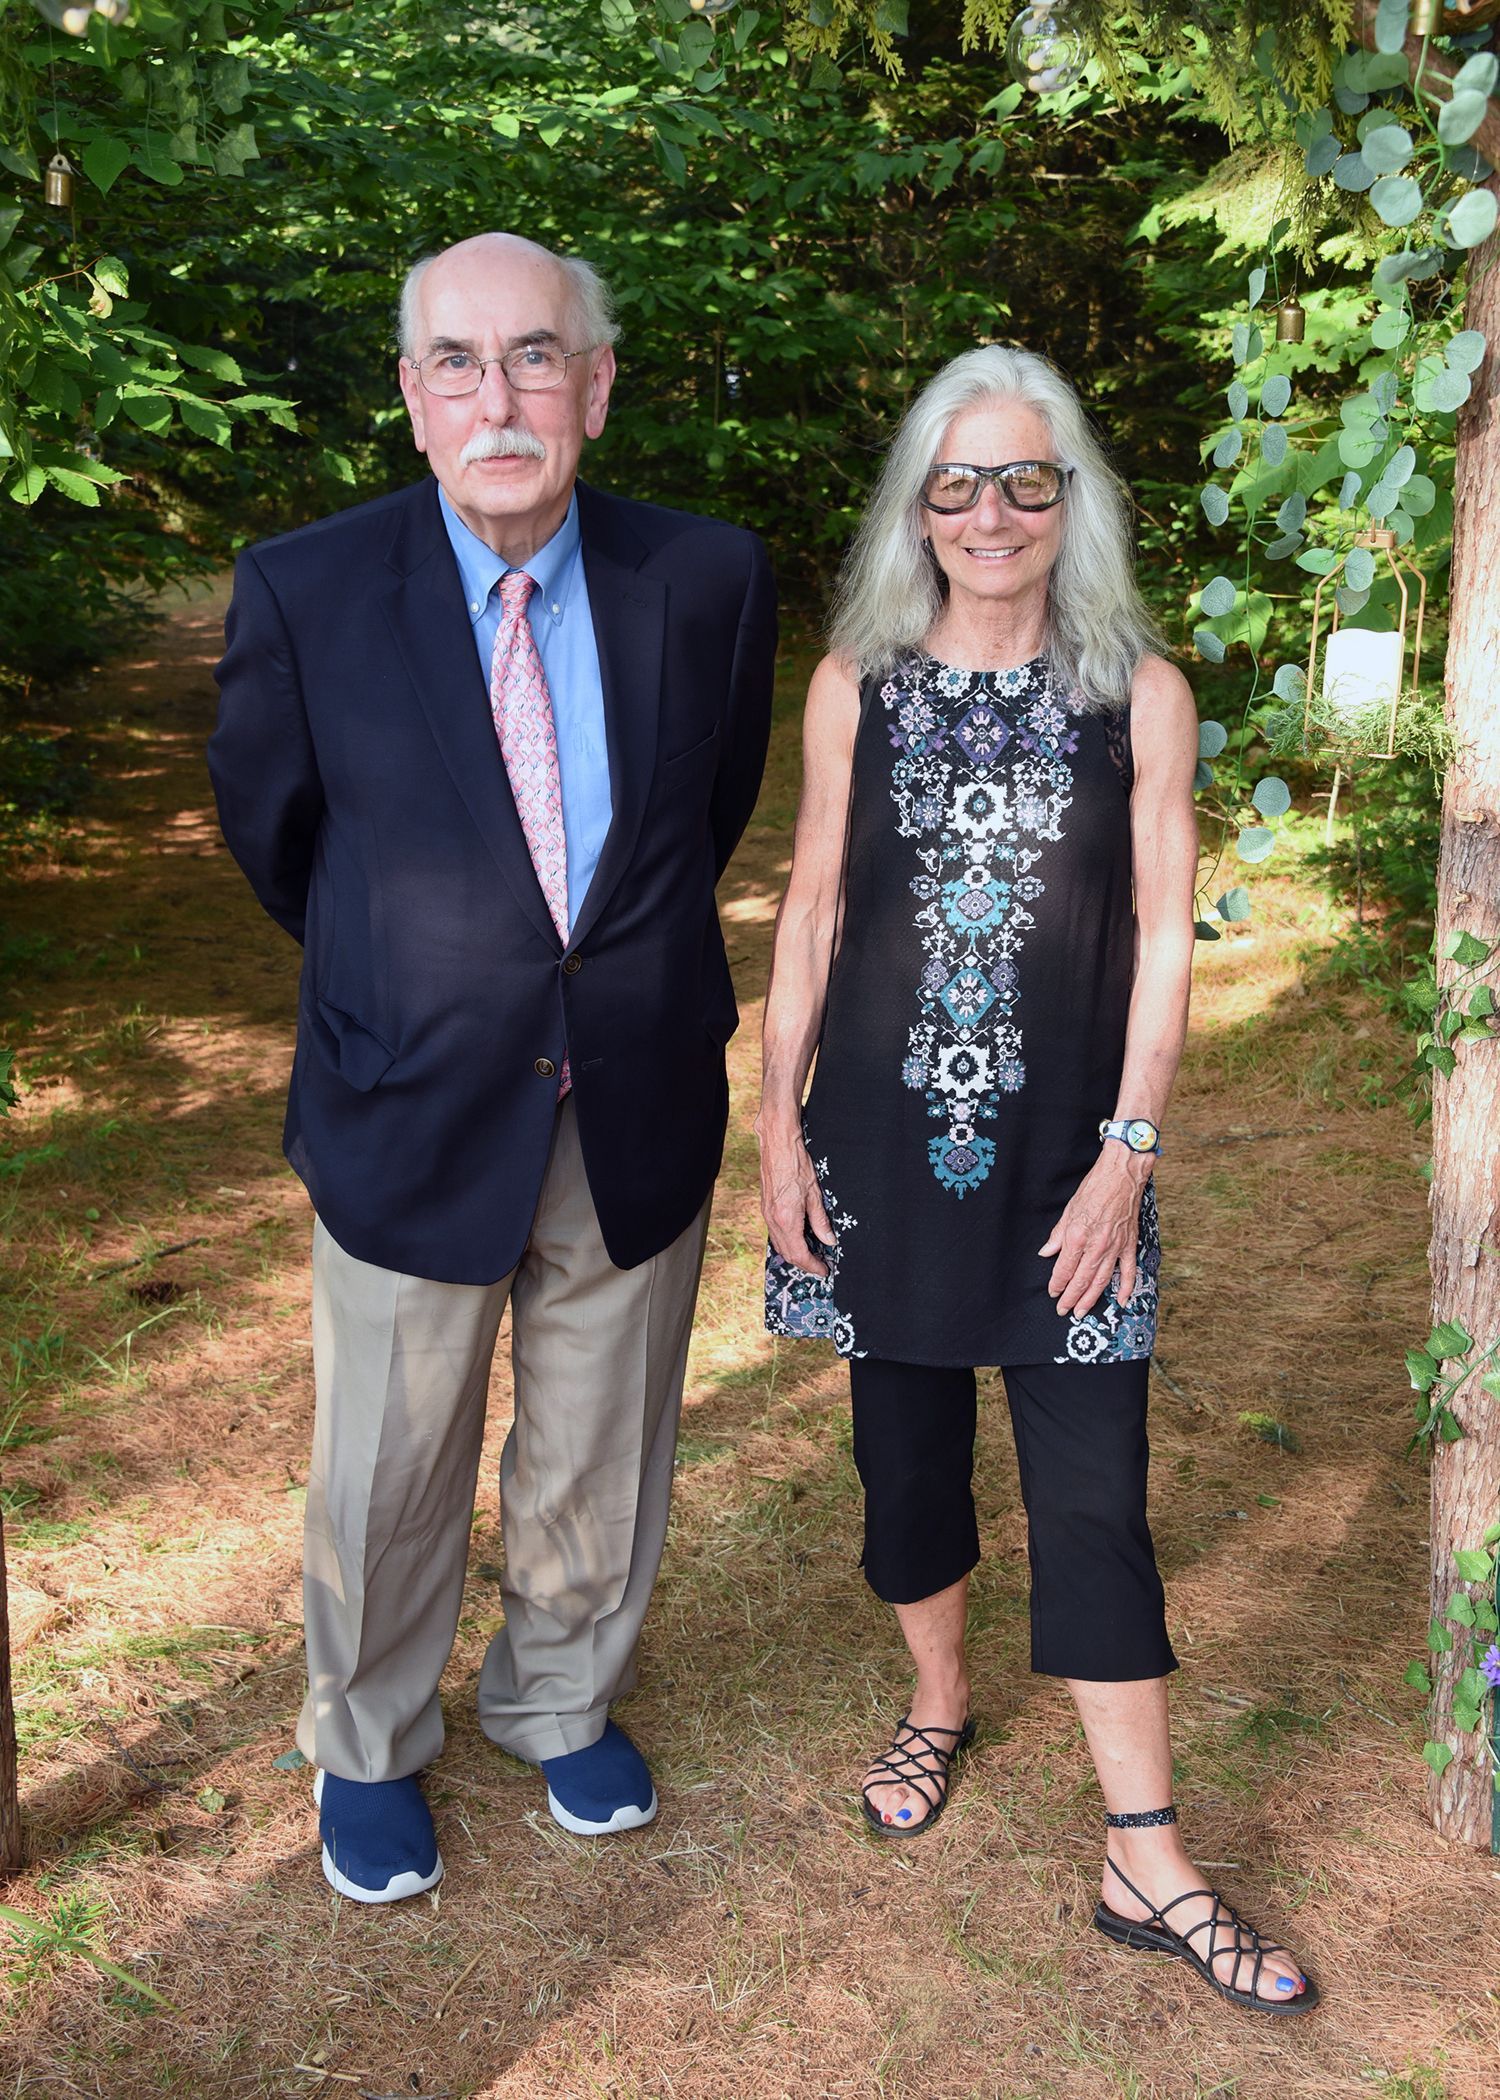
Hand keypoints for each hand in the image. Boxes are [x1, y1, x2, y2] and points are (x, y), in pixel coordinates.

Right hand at [756, 1118, 834, 1277]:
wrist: (778, 1145)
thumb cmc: (796, 1164)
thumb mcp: (815, 1194)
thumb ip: (821, 1221)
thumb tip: (829, 1241)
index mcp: (787, 1219)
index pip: (800, 1254)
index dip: (813, 1265)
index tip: (824, 1269)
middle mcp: (773, 1220)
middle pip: (787, 1253)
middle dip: (803, 1263)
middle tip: (820, 1265)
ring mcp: (767, 1214)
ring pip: (779, 1244)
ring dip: (794, 1254)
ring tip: (811, 1254)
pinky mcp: (765, 1207)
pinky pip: (774, 1233)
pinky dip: (787, 1241)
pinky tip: (798, 1238)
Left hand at [1039, 1147, 1151, 1316]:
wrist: (1122, 1176)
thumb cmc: (1094, 1189)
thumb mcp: (1069, 1211)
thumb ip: (1057, 1236)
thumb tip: (1046, 1253)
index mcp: (1077, 1236)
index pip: (1064, 1269)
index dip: (1057, 1284)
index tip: (1053, 1292)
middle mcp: (1096, 1246)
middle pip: (1081, 1280)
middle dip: (1070, 1298)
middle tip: (1063, 1310)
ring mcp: (1115, 1248)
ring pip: (1101, 1281)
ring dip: (1091, 1299)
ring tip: (1081, 1312)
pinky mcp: (1129, 1245)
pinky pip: (1128, 1272)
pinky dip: (1125, 1288)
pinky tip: (1120, 1301)